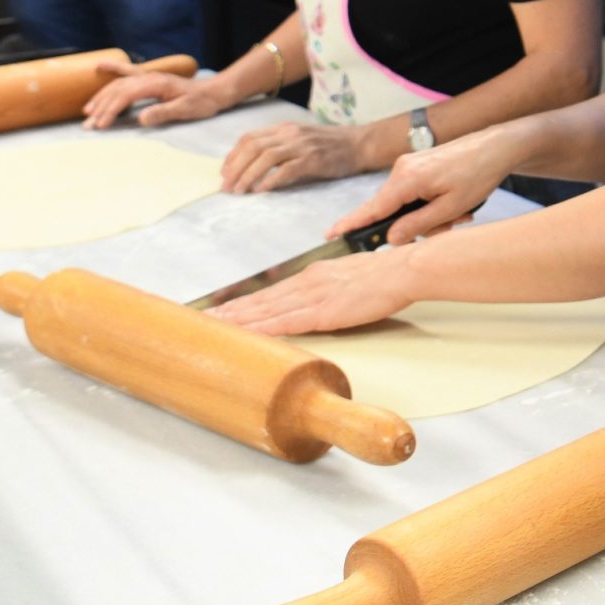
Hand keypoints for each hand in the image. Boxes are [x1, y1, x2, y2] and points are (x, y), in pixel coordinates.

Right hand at [83, 58, 230, 128]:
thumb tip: (142, 119)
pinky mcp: (149, 79)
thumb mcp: (185, 110)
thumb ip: (164, 113)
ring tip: (88, 112)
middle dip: (101, 107)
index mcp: (156, 84)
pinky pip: (126, 72)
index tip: (101, 125)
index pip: (126, 96)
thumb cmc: (202, 102)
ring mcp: (148, 76)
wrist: (214, 92)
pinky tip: (100, 68)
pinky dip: (112, 70)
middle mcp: (149, 77)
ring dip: (102, 96)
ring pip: (118, 83)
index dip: (111, 110)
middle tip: (89, 125)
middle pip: (118, 90)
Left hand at [208, 247, 415, 335]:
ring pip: (266, 310)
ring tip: (214, 325)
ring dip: (238, 319)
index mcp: (314, 276)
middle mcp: (306, 283)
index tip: (224, 308)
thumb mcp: (352, 276)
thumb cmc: (386, 275)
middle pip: (261, 300)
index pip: (272, 292)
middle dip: (232, 310)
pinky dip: (262, 328)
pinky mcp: (323, 312)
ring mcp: (312, 297)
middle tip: (203, 318)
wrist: (402, 271)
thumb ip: (335, 286)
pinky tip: (246, 333)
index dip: (246, 302)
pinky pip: (285, 322)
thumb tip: (329, 297)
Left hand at [220, 119, 389, 193]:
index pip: (249, 138)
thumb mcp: (300, 139)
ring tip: (240, 191)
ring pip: (266, 157)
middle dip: (235, 168)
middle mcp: (290, 133)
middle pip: (253, 147)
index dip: (232, 156)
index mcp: (284, 128)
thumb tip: (253, 166)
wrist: (360, 144)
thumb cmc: (330, 146)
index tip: (224, 172)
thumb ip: (280, 147)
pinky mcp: (314, 160)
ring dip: (248, 175)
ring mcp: (302, 145)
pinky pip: (287, 169)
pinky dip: (271, 180)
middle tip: (227, 186)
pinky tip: (262, 190)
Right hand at [326, 128, 511, 243]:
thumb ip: (418, 225)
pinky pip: (414, 193)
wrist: (497, 146)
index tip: (330, 235)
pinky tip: (457, 207)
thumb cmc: (478, 174)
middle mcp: (401, 169)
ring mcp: (408, 165)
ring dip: (430, 216)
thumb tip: (390, 239)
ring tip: (461, 214)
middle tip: (449, 225)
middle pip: (390, 210)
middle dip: (415, 226)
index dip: (351, 224)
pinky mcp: (417, 165)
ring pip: (405, 204)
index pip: (372, 208)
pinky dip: (432, 205)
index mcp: (407, 178)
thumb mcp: (451, 207)